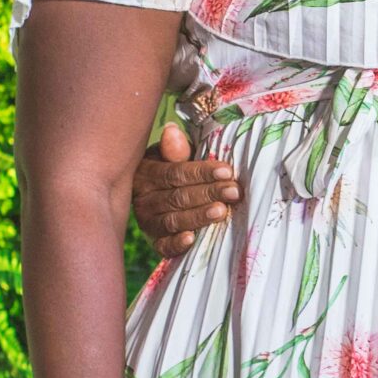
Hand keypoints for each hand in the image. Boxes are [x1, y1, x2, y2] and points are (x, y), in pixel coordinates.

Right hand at [133, 121, 237, 255]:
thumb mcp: (174, 155)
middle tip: (233, 192)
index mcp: (147, 173)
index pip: (175, 173)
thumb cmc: (174, 169)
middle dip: (208, 194)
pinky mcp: (154, 241)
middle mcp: (143, 198)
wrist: (158, 194)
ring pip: (172, 220)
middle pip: (177, 197)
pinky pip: (163, 246)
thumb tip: (171, 130)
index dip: (201, 173)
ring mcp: (147, 222)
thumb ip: (176, 149)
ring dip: (198, 216)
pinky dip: (176, 244)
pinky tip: (192, 239)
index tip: (226, 171)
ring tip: (221, 212)